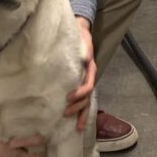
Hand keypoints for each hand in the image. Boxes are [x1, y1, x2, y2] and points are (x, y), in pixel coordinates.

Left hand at [64, 17, 95, 132]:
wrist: (80, 32)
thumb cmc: (80, 38)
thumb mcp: (83, 42)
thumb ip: (84, 50)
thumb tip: (84, 58)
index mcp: (90, 69)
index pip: (88, 85)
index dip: (80, 93)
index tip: (68, 97)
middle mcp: (90, 77)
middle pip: (87, 97)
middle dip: (78, 107)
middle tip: (65, 113)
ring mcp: (85, 81)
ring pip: (86, 101)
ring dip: (81, 113)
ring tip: (75, 125)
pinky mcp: (79, 83)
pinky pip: (82, 99)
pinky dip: (80, 111)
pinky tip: (76, 121)